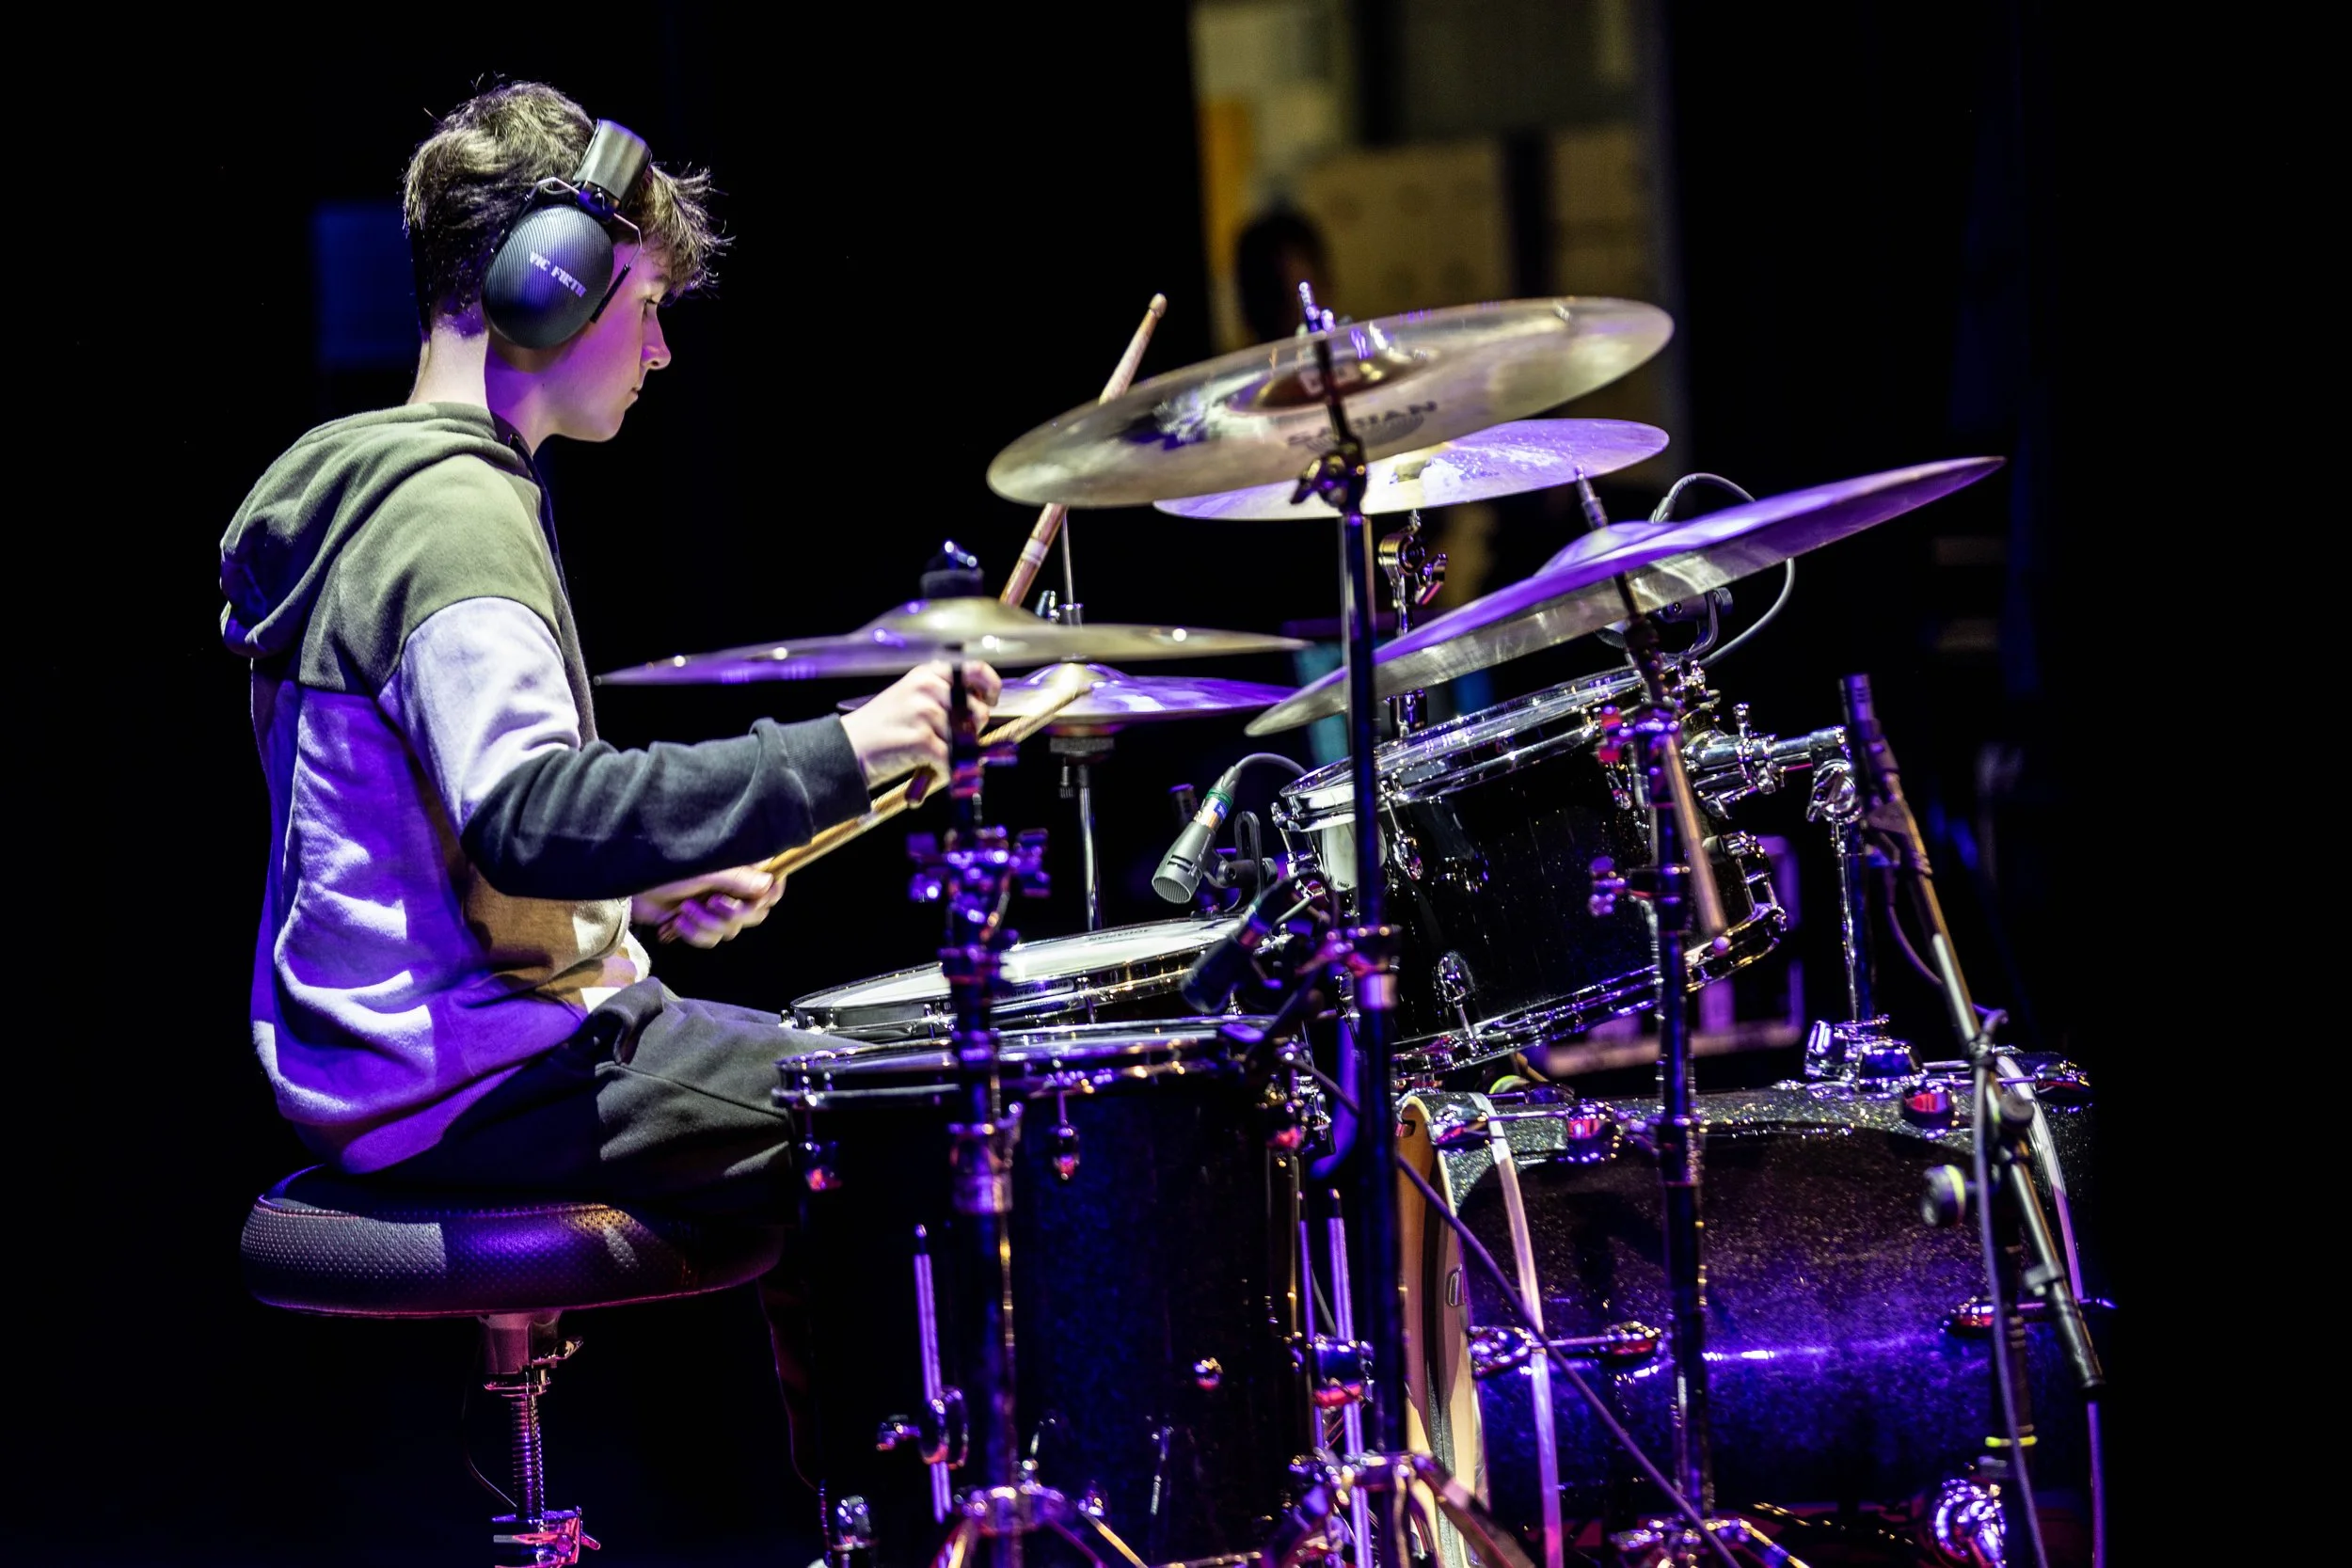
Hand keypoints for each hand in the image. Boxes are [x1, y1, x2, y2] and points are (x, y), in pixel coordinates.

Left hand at [630, 865, 784, 947]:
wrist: (632, 889)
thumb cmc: (668, 867)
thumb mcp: (705, 870)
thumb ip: (738, 877)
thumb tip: (770, 883)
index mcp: (739, 869)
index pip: (772, 885)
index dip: (769, 895)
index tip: (758, 898)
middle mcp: (734, 889)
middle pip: (755, 914)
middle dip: (730, 914)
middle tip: (712, 901)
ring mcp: (717, 908)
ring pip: (731, 931)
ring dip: (706, 924)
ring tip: (685, 910)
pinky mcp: (701, 925)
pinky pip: (711, 940)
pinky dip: (694, 934)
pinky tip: (677, 923)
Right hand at [838, 661, 1001, 787]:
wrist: (847, 749)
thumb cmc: (882, 728)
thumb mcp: (911, 699)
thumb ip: (943, 699)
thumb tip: (981, 711)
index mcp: (927, 674)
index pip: (974, 671)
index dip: (989, 687)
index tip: (990, 701)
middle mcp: (928, 689)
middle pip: (976, 712)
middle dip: (969, 732)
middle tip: (948, 742)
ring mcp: (925, 713)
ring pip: (965, 739)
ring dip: (953, 755)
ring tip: (930, 758)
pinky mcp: (922, 739)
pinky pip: (951, 761)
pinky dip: (945, 772)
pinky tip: (928, 773)